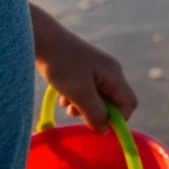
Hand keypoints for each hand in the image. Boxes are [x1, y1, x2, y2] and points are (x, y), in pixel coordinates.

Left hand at [34, 17, 137, 134]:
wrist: (40, 37)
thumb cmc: (62, 64)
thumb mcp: (80, 93)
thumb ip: (95, 114)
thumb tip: (105, 130)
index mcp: (113, 74)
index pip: (129, 103)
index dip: (117, 118)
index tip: (97, 124)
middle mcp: (108, 70)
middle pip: (111, 102)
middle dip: (95, 112)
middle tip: (75, 112)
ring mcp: (95, 68)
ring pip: (96, 98)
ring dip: (82, 106)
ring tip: (66, 103)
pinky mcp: (82, 68)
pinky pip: (85, 90)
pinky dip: (75, 97)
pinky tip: (62, 96)